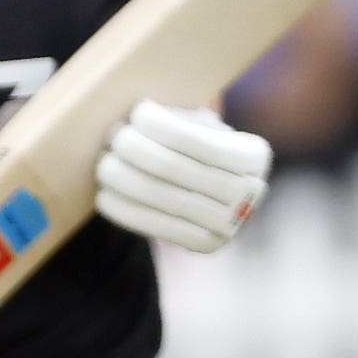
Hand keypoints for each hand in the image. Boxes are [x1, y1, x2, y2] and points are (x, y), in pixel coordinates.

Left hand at [96, 99, 271, 253]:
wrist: (202, 187)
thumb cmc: (191, 141)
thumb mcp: (196, 120)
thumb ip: (177, 116)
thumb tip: (135, 115)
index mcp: (254, 155)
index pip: (202, 141)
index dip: (164, 126)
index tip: (137, 113)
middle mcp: (250, 192)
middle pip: (175, 168)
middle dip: (135, 148)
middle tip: (113, 135)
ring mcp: (230, 224)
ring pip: (162, 198)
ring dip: (123, 177)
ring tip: (104, 161)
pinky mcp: (206, 244)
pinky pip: (158, 228)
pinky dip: (126, 210)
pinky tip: (105, 195)